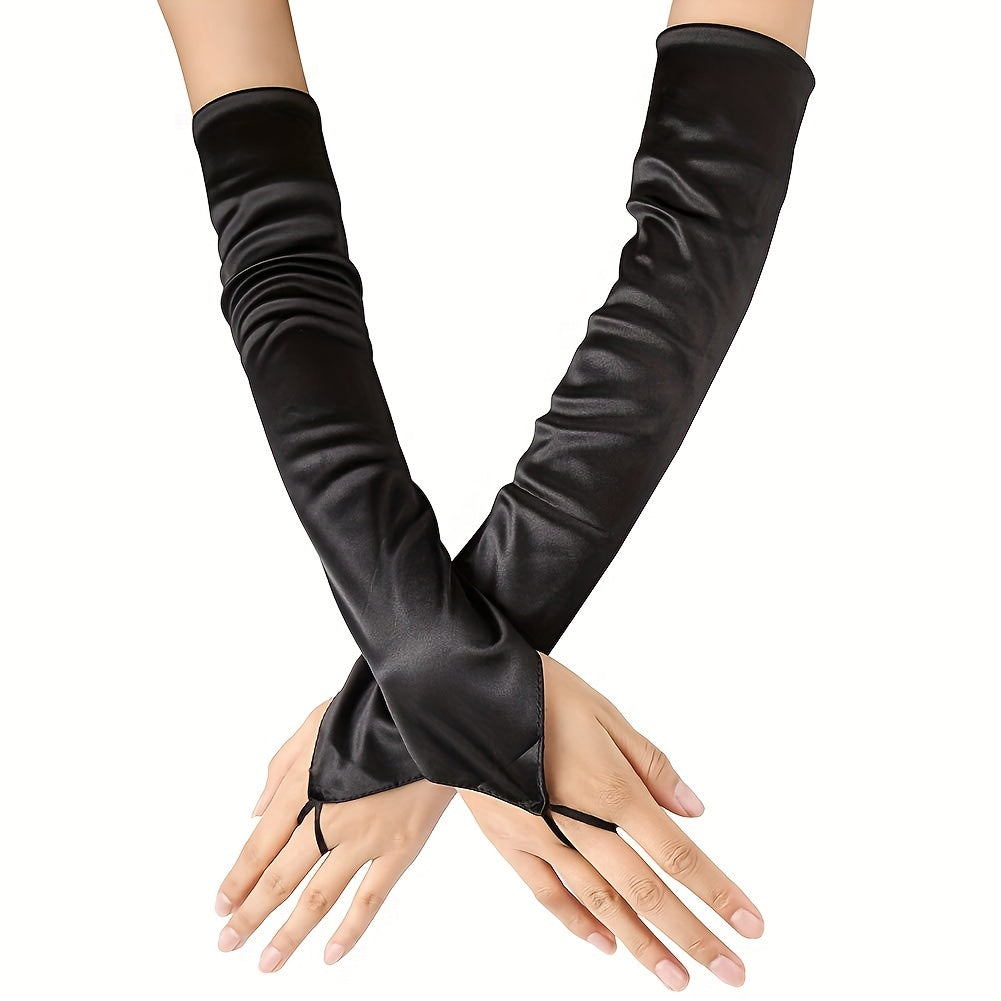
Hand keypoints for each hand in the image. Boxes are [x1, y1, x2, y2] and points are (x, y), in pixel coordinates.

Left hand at [214, 699, 453, 970]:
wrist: (430, 713)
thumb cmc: (373, 711)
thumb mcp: (314, 722)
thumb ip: (281, 768)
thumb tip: (257, 812)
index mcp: (307, 785)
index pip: (261, 845)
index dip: (238, 878)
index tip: (221, 906)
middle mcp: (331, 818)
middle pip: (282, 877)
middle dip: (251, 914)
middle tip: (228, 942)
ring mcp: (368, 837)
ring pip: (320, 897)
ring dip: (289, 934)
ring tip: (267, 962)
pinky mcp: (401, 847)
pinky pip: (372, 898)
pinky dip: (350, 930)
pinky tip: (330, 954)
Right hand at [460, 652, 762, 990]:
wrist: (464, 692)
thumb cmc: (539, 692)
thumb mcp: (605, 713)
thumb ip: (651, 765)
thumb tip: (693, 810)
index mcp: (609, 788)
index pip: (676, 853)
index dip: (716, 892)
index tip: (750, 925)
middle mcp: (578, 823)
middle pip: (645, 892)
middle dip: (692, 935)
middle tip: (732, 972)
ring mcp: (541, 838)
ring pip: (599, 903)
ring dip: (642, 944)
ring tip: (676, 977)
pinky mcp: (509, 841)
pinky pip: (547, 893)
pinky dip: (577, 923)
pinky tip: (606, 945)